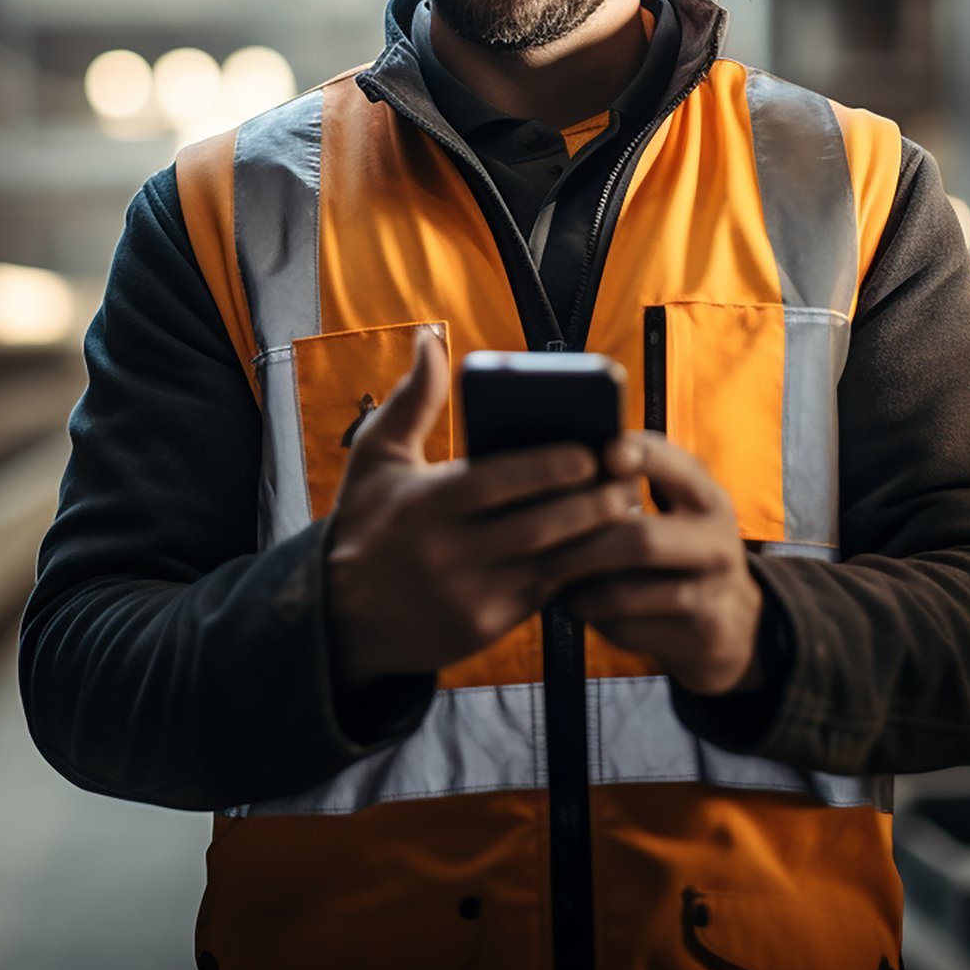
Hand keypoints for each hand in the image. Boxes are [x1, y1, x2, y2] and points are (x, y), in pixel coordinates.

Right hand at [324, 330, 637, 686]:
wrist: (342, 617)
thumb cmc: (367, 521)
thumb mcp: (377, 457)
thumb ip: (412, 399)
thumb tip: (429, 339)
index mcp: (425, 504)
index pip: (496, 483)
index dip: (547, 469)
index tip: (588, 454)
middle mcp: (447, 553)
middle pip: (535, 527)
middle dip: (589, 506)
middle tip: (627, 482)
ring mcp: (467, 597)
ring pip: (548, 566)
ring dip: (594, 541)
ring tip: (627, 514)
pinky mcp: (482, 630)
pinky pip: (542, 598)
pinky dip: (576, 573)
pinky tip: (603, 552)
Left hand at [539, 433, 763, 695]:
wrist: (731, 624)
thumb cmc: (681, 547)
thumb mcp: (680, 505)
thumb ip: (640, 475)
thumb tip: (566, 460)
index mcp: (708, 498)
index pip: (676, 467)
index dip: (641, 458)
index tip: (605, 454)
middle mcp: (717, 542)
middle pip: (640, 541)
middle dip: (580, 544)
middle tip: (536, 541)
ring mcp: (712, 593)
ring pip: (624, 592)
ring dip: (578, 585)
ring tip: (550, 573)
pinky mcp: (697, 635)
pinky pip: (626, 627)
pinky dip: (594, 615)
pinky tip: (581, 602)